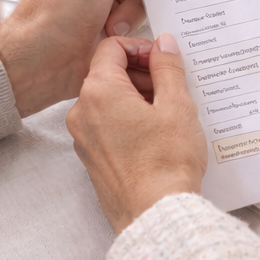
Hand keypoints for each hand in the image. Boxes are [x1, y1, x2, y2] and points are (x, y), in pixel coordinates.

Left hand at [67, 33, 207, 233]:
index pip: (112, 47)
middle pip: (108, 74)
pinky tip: (156, 135)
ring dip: (137, 98)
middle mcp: (82, 112)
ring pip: (108, 101)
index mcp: (99, 91)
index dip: (141, 48)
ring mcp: (83, 138)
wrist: (156, 215)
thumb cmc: (167, 163)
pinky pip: (107, 126)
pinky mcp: (91, 158)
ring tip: (169, 114)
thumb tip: (163, 44)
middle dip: (141, 74)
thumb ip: (167, 68)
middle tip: (172, 87)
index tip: (163, 60)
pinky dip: (128, 121)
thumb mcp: (177, 106)